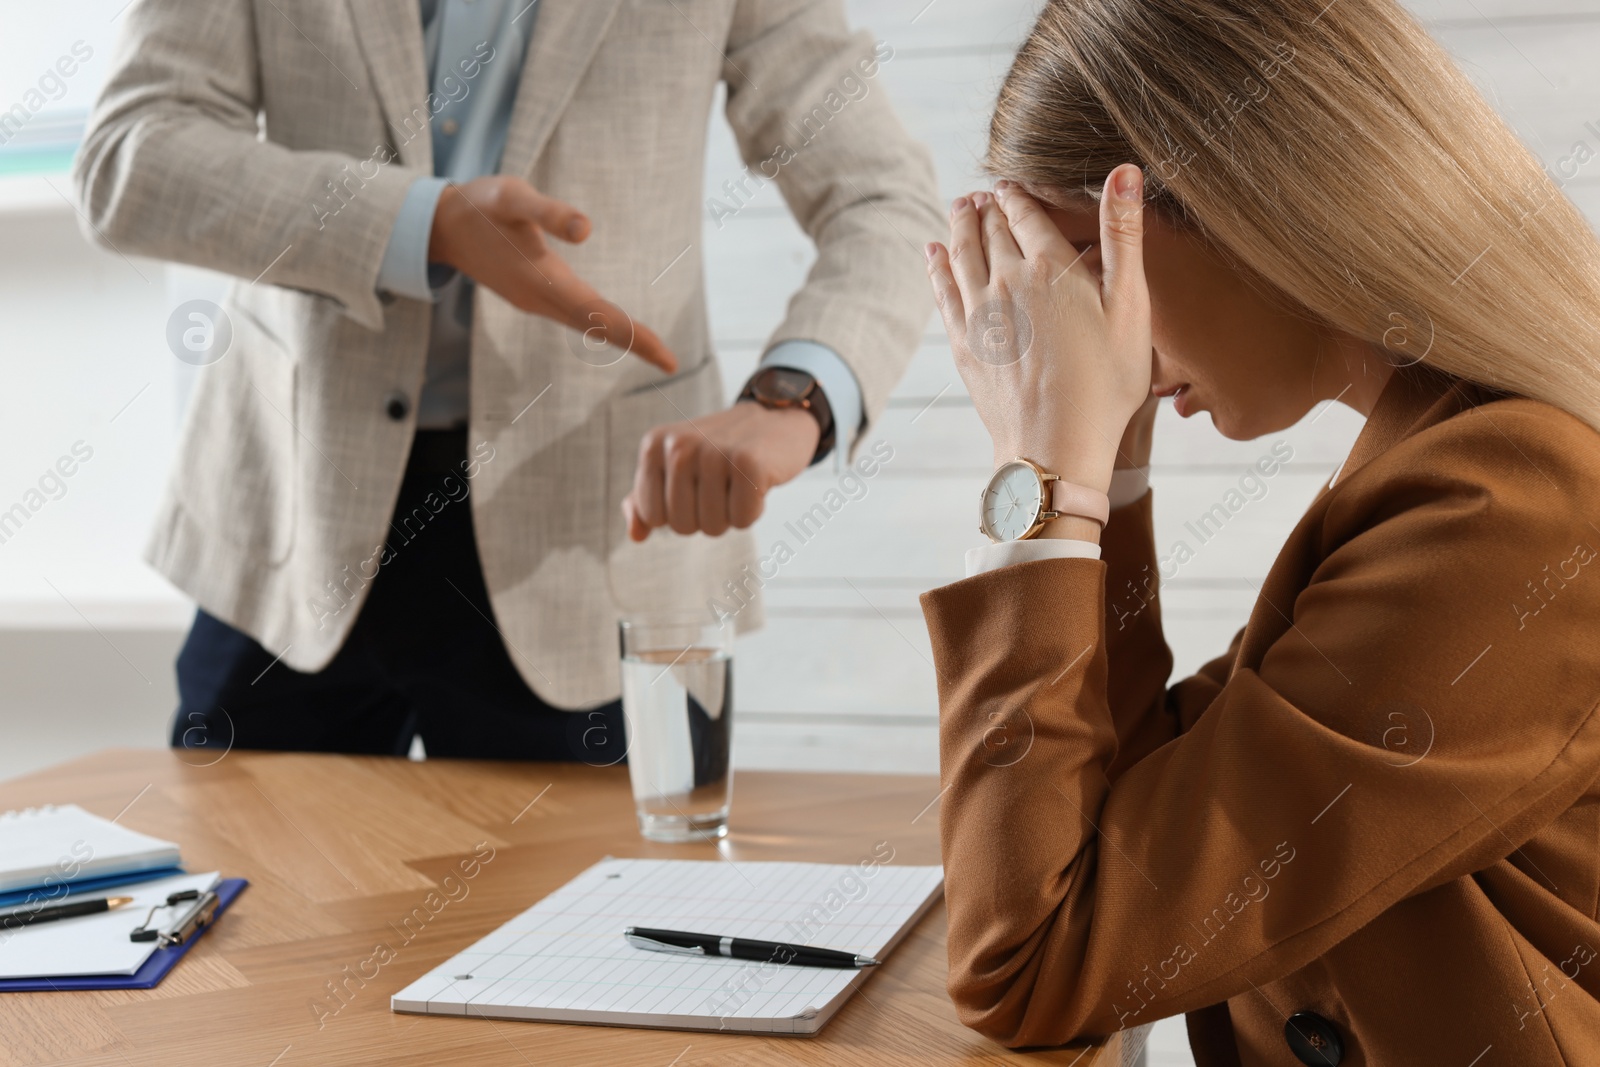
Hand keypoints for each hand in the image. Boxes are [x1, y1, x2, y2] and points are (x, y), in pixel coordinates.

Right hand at [429, 176, 676, 372]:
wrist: (440, 226)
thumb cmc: (479, 205)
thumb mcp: (512, 196)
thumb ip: (548, 212)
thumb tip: (586, 230)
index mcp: (543, 281)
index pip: (598, 314)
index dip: (633, 334)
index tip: (663, 355)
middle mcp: (541, 300)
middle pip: (597, 327)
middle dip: (635, 343)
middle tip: (671, 361)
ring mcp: (535, 301)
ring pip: (586, 324)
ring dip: (620, 337)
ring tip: (654, 349)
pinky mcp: (532, 296)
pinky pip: (575, 317)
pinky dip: (600, 326)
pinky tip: (616, 328)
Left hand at [623, 402, 820, 540]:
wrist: (775, 420)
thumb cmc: (721, 453)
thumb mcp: (676, 470)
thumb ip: (647, 500)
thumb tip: (635, 535)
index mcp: (654, 444)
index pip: (652, 516)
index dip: (679, 513)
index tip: (697, 485)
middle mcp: (679, 445)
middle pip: (682, 526)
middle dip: (707, 517)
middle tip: (723, 484)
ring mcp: (713, 452)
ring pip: (712, 527)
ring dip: (731, 515)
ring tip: (739, 481)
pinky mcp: (748, 463)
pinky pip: (743, 520)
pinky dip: (755, 510)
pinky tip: (758, 482)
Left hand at [925, 164, 1152, 492]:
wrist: (1055, 446)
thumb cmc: (1105, 383)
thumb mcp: (1130, 307)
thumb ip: (1123, 236)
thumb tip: (1125, 170)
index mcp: (1051, 266)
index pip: (1026, 214)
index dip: (1017, 195)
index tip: (1009, 184)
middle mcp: (1007, 281)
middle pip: (990, 230)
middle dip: (986, 207)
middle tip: (981, 193)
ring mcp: (979, 312)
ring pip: (961, 253)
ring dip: (959, 225)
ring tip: (958, 207)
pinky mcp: (963, 343)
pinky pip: (942, 290)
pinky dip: (936, 265)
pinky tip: (933, 252)